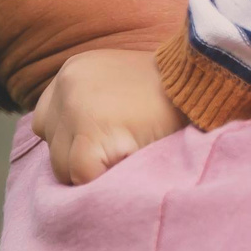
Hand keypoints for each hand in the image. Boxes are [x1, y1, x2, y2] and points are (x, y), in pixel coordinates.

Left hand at [30, 48, 190, 183]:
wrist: (204, 82)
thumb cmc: (169, 92)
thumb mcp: (120, 83)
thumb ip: (92, 104)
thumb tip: (72, 151)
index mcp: (73, 70)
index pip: (46, 122)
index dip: (71, 140)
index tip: (102, 145)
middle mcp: (68, 83)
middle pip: (52, 146)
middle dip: (81, 158)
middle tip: (117, 156)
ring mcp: (77, 106)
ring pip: (62, 165)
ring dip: (92, 172)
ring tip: (125, 159)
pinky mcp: (92, 130)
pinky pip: (81, 174)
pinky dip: (102, 180)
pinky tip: (128, 165)